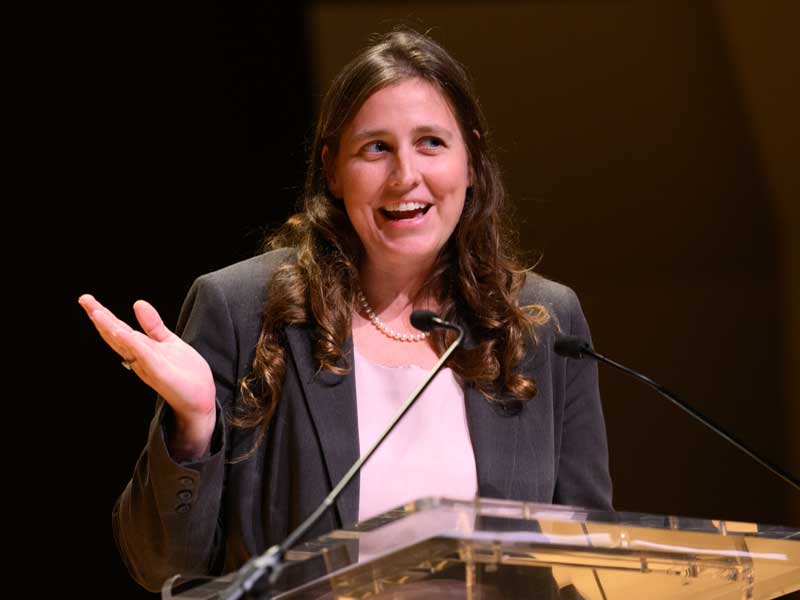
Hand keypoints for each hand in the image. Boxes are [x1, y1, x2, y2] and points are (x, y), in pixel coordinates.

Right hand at [79, 294, 216, 458]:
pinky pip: (146, 358)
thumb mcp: (167, 342)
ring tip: (97, 313)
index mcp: (140, 350)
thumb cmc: (184, 374)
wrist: (200, 400)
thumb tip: (137, 302)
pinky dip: (135, 346)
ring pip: (126, 346)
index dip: (102, 315)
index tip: (86, 299)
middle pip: (116, 336)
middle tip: (84, 299)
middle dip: (100, 318)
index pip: (118, 329)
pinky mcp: (162, 374)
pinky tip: (126, 334)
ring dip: (111, 330)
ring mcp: (149, 367)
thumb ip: (152, 325)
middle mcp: (139, 359)